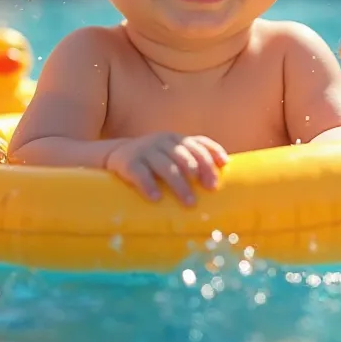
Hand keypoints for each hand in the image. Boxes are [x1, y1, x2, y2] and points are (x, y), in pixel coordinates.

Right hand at [105, 133, 227, 204]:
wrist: (115, 154)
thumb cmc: (152, 159)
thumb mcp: (172, 153)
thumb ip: (193, 157)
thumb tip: (225, 170)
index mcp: (175, 139)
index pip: (197, 143)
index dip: (211, 155)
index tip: (222, 169)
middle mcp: (161, 141)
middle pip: (184, 156)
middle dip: (199, 172)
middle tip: (210, 189)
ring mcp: (144, 150)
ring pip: (165, 166)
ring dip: (179, 185)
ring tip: (189, 202)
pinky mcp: (127, 162)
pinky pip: (140, 174)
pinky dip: (149, 186)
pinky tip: (156, 198)